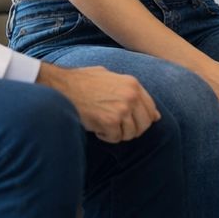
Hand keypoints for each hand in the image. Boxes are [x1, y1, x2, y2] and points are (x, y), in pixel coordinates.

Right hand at [38, 63, 159, 143]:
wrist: (61, 86)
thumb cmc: (82, 82)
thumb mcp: (110, 79)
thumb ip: (132, 93)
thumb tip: (156, 115)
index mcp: (133, 84)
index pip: (150, 108)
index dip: (143, 119)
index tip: (131, 122)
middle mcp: (131, 96)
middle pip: (144, 124)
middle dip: (132, 129)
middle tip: (117, 128)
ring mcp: (122, 109)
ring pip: (131, 134)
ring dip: (117, 133)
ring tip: (104, 125)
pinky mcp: (110, 122)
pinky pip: (116, 138)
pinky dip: (106, 137)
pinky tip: (97, 127)